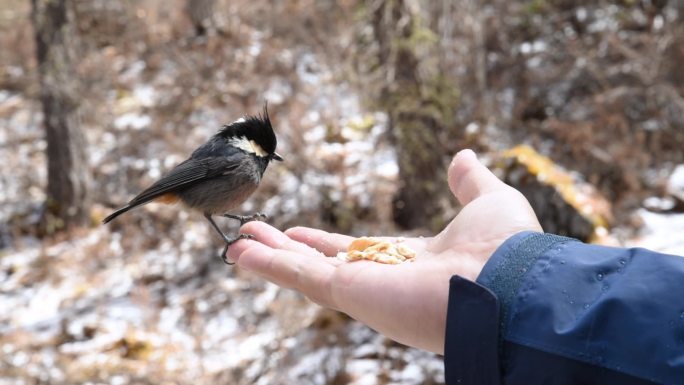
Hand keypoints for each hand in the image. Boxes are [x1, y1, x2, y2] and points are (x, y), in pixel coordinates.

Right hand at [228, 149, 541, 353]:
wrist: (514, 281)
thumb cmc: (509, 247)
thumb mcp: (488, 200)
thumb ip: (470, 182)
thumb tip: (462, 156)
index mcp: (411, 261)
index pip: (357, 251)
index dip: (325, 243)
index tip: (300, 233)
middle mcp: (384, 280)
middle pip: (323, 264)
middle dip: (287, 253)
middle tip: (253, 240)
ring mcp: (366, 289)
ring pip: (304, 273)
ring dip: (269, 259)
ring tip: (235, 246)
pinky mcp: (352, 294)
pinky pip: (301, 278)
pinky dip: (268, 266)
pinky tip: (240, 254)